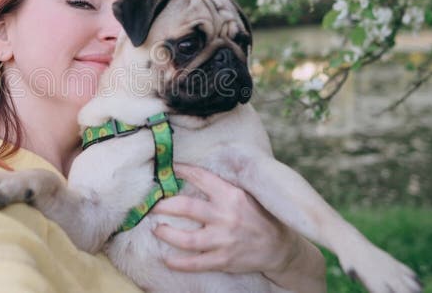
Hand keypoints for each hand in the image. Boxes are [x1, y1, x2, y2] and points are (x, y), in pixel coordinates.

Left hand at [151, 163, 301, 274]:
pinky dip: (179, 263)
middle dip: (164, 205)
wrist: (280, 248)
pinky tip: (167, 259)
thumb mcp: (245, 195)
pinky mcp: (224, 260)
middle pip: (186, 207)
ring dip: (167, 233)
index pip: (200, 177)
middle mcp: (226, 216)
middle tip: (152, 204)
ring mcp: (224, 240)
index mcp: (231, 195)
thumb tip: (193, 174)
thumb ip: (222, 187)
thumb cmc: (259, 217)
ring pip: (187, 239)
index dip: (181, 170)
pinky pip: (196, 263)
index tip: (167, 168)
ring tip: (157, 228)